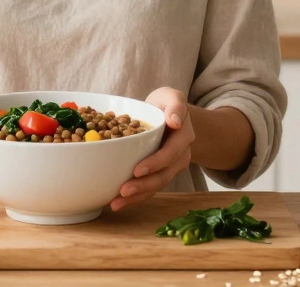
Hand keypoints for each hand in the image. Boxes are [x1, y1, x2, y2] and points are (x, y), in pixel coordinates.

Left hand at [111, 87, 193, 211]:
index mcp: (183, 137)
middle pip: (164, 175)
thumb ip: (176, 104)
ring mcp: (171, 167)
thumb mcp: (172, 96)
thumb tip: (175, 122)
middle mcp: (180, 155)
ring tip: (116, 203)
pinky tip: (117, 203)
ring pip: (156, 185)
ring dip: (137, 196)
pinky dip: (135, 198)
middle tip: (123, 191)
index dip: (155, 163)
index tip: (137, 170)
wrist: (171, 116)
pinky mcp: (160, 174)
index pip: (171, 153)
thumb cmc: (167, 104)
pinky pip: (149, 188)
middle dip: (144, 185)